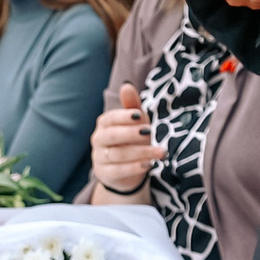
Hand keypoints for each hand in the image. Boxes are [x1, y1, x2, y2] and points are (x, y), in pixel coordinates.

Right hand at [89, 83, 160, 199]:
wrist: (127, 170)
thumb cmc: (133, 139)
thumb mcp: (136, 122)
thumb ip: (132, 105)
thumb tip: (126, 86)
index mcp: (104, 124)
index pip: (110, 118)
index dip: (124, 116)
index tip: (140, 115)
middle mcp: (98, 140)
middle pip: (111, 136)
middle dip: (131, 134)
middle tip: (150, 132)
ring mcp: (99, 158)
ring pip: (118, 155)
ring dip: (141, 152)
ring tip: (161, 152)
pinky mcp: (105, 174)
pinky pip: (118, 171)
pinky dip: (134, 167)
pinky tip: (149, 164)